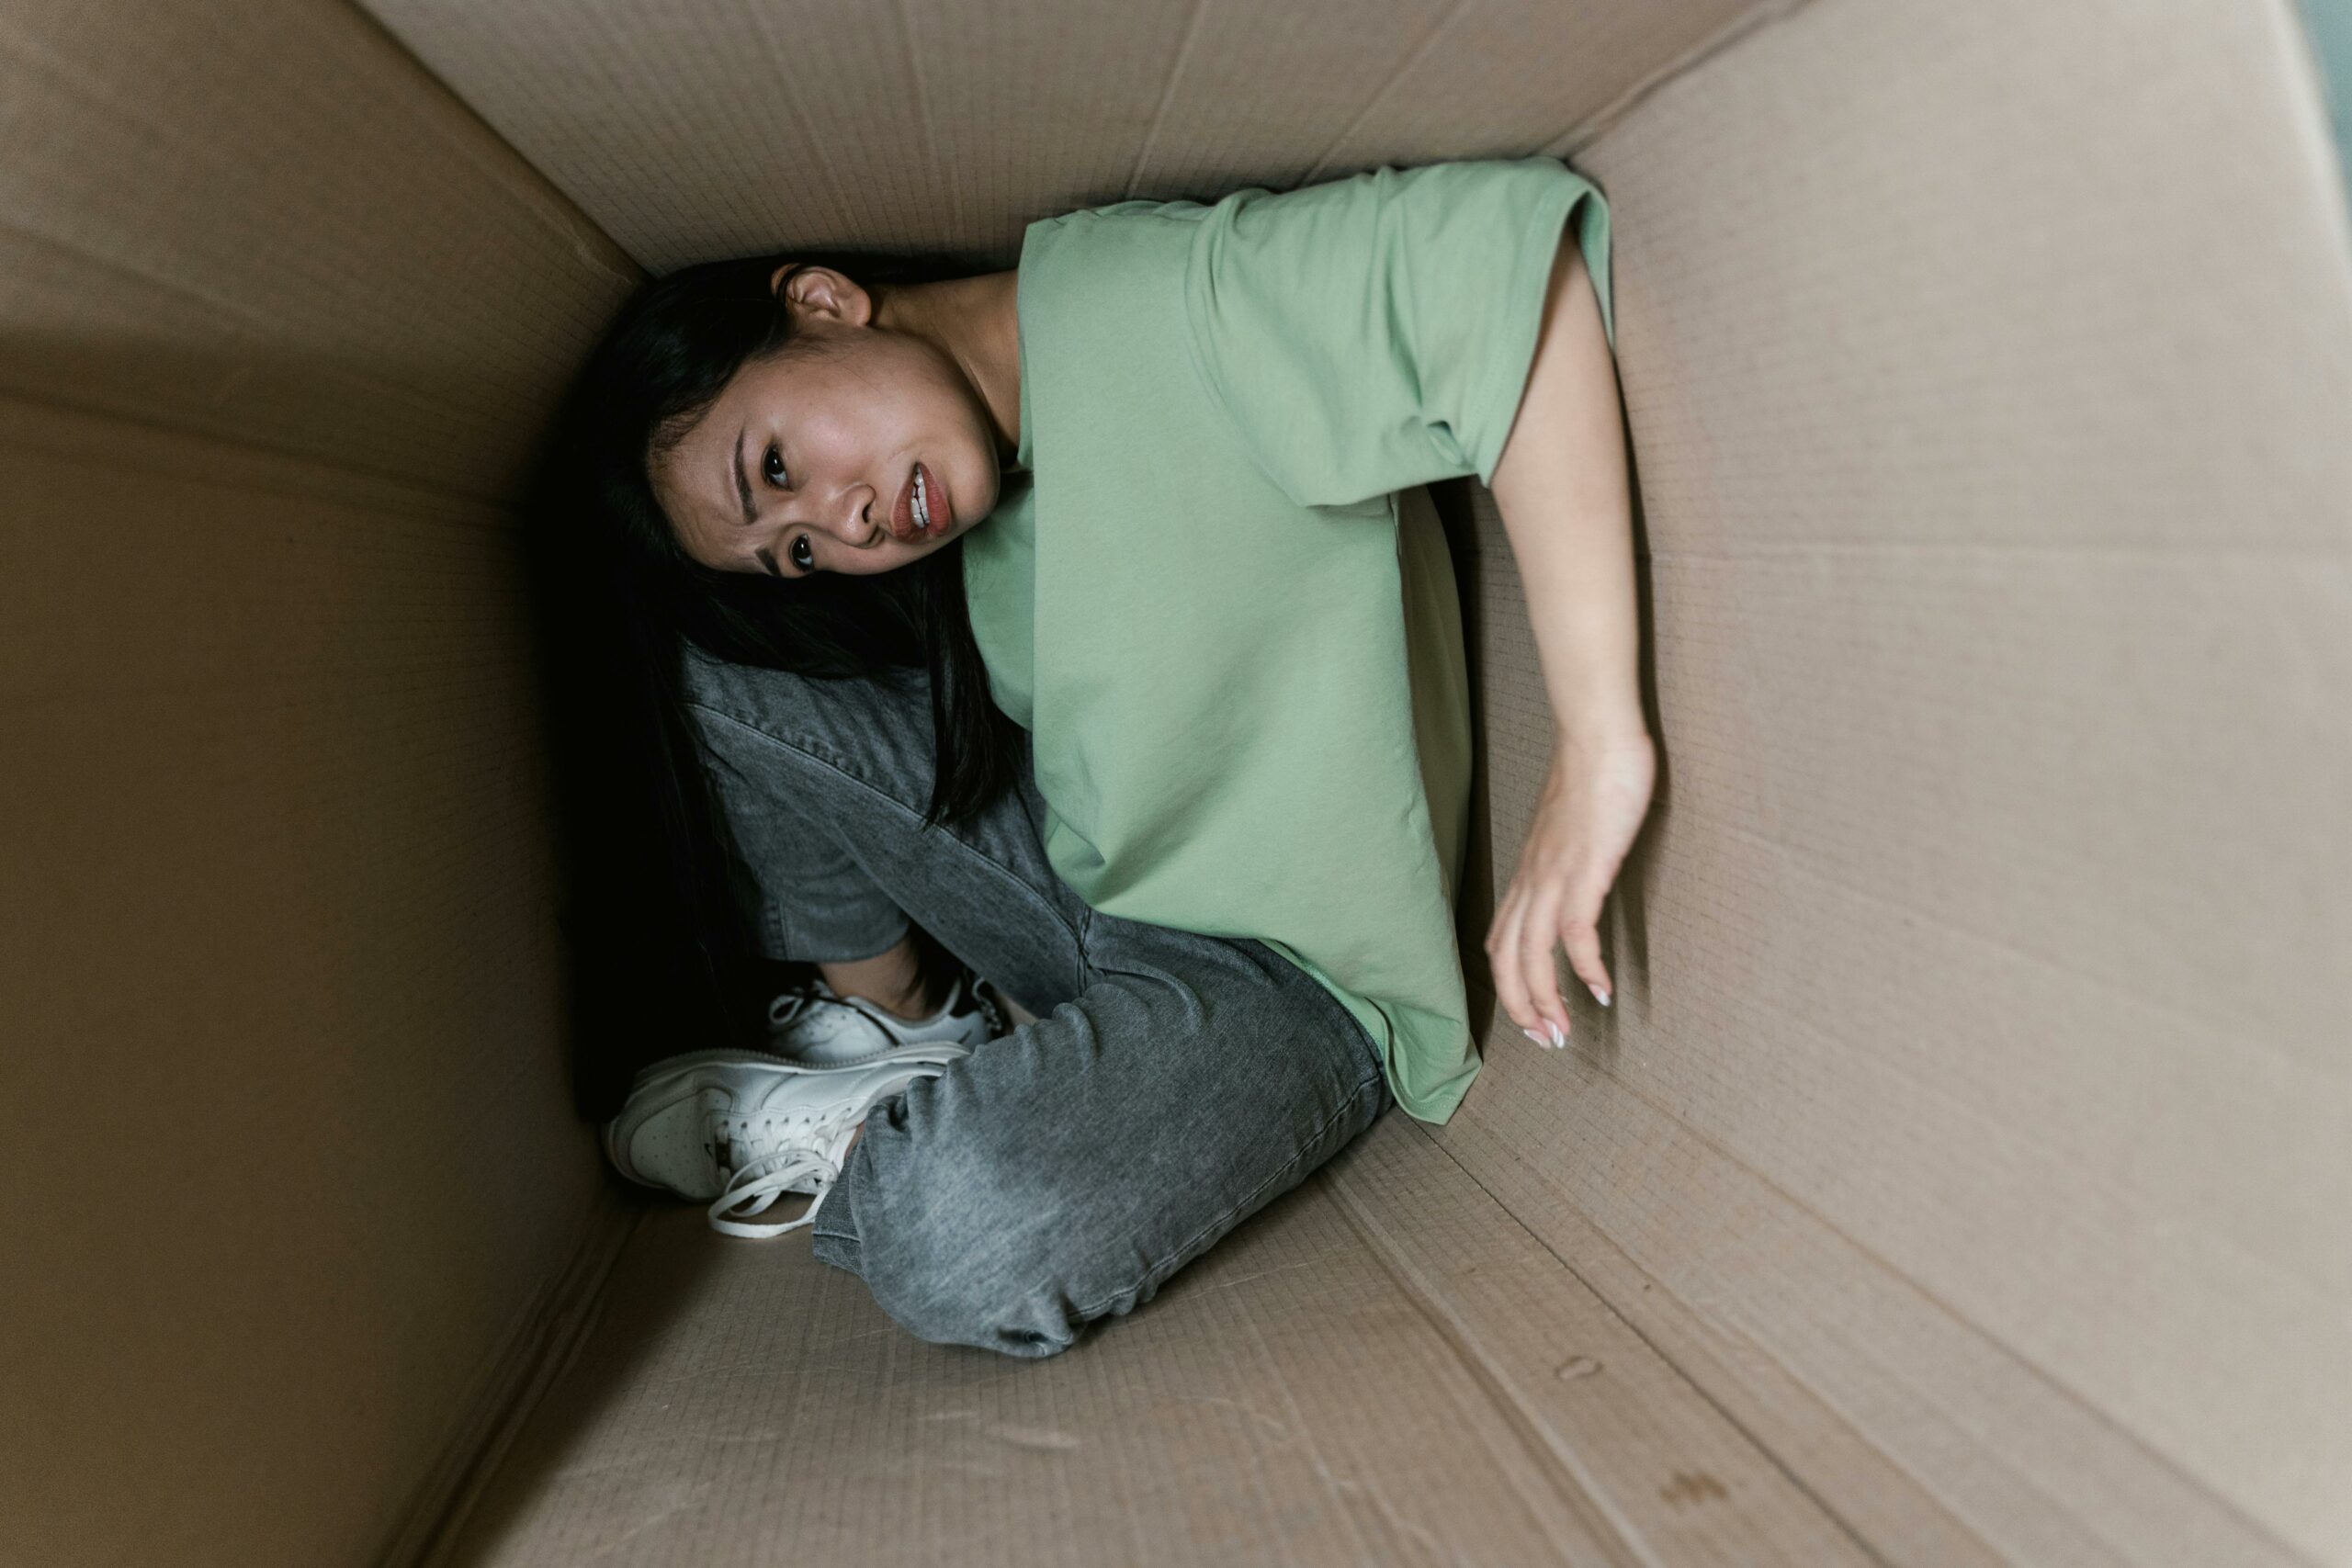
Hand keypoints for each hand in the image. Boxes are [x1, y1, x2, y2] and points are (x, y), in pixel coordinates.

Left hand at [1484, 729, 1655, 1046]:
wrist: (1599, 735)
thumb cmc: (1592, 774)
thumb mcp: (1571, 827)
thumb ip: (1568, 855)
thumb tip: (1579, 875)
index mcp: (1527, 873)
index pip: (1501, 942)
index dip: (1510, 985)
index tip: (1533, 1017)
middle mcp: (1531, 881)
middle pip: (1508, 959)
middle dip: (1523, 1008)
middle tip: (1548, 1041)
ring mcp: (1555, 877)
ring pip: (1532, 955)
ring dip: (1546, 1000)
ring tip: (1565, 1033)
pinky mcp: (1585, 870)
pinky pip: (1575, 933)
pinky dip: (1586, 968)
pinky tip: (1602, 990)